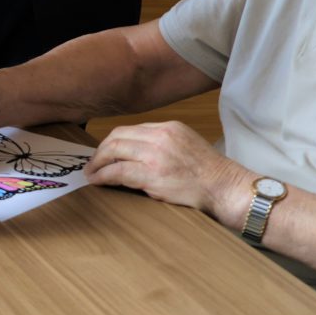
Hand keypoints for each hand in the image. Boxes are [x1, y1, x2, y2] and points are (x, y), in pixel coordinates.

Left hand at [85, 121, 247, 221]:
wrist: (224, 187)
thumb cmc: (208, 172)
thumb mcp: (185, 144)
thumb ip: (161, 143)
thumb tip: (132, 152)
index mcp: (168, 127)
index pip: (129, 130)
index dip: (111, 142)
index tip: (104, 152)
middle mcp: (160, 137)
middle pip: (116, 138)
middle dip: (100, 151)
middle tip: (92, 163)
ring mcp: (155, 155)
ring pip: (114, 152)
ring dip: (97, 163)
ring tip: (91, 173)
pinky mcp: (152, 174)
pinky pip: (117, 172)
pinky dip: (103, 176)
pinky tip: (97, 181)